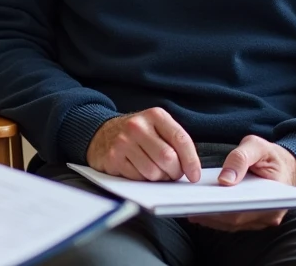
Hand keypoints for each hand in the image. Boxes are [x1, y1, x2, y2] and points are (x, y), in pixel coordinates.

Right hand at [86, 108, 201, 182]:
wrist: (101, 132)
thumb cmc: (136, 134)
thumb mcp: (156, 127)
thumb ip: (174, 142)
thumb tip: (191, 169)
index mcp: (155, 115)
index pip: (181, 139)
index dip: (191, 161)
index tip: (194, 175)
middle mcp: (137, 126)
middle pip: (168, 158)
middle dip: (174, 172)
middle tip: (171, 173)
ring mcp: (123, 141)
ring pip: (153, 172)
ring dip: (158, 177)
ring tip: (153, 169)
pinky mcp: (113, 157)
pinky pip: (138, 178)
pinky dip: (142, 178)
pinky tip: (138, 169)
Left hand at [187, 135, 295, 231]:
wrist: (287, 165)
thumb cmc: (271, 156)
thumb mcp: (257, 146)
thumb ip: (241, 158)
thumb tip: (224, 180)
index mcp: (274, 198)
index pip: (244, 210)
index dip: (221, 210)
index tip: (200, 204)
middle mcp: (268, 215)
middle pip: (234, 220)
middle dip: (209, 213)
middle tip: (187, 204)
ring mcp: (259, 219)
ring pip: (230, 223)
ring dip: (209, 216)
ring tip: (187, 204)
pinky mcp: (251, 218)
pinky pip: (231, 220)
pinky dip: (214, 214)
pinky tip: (197, 206)